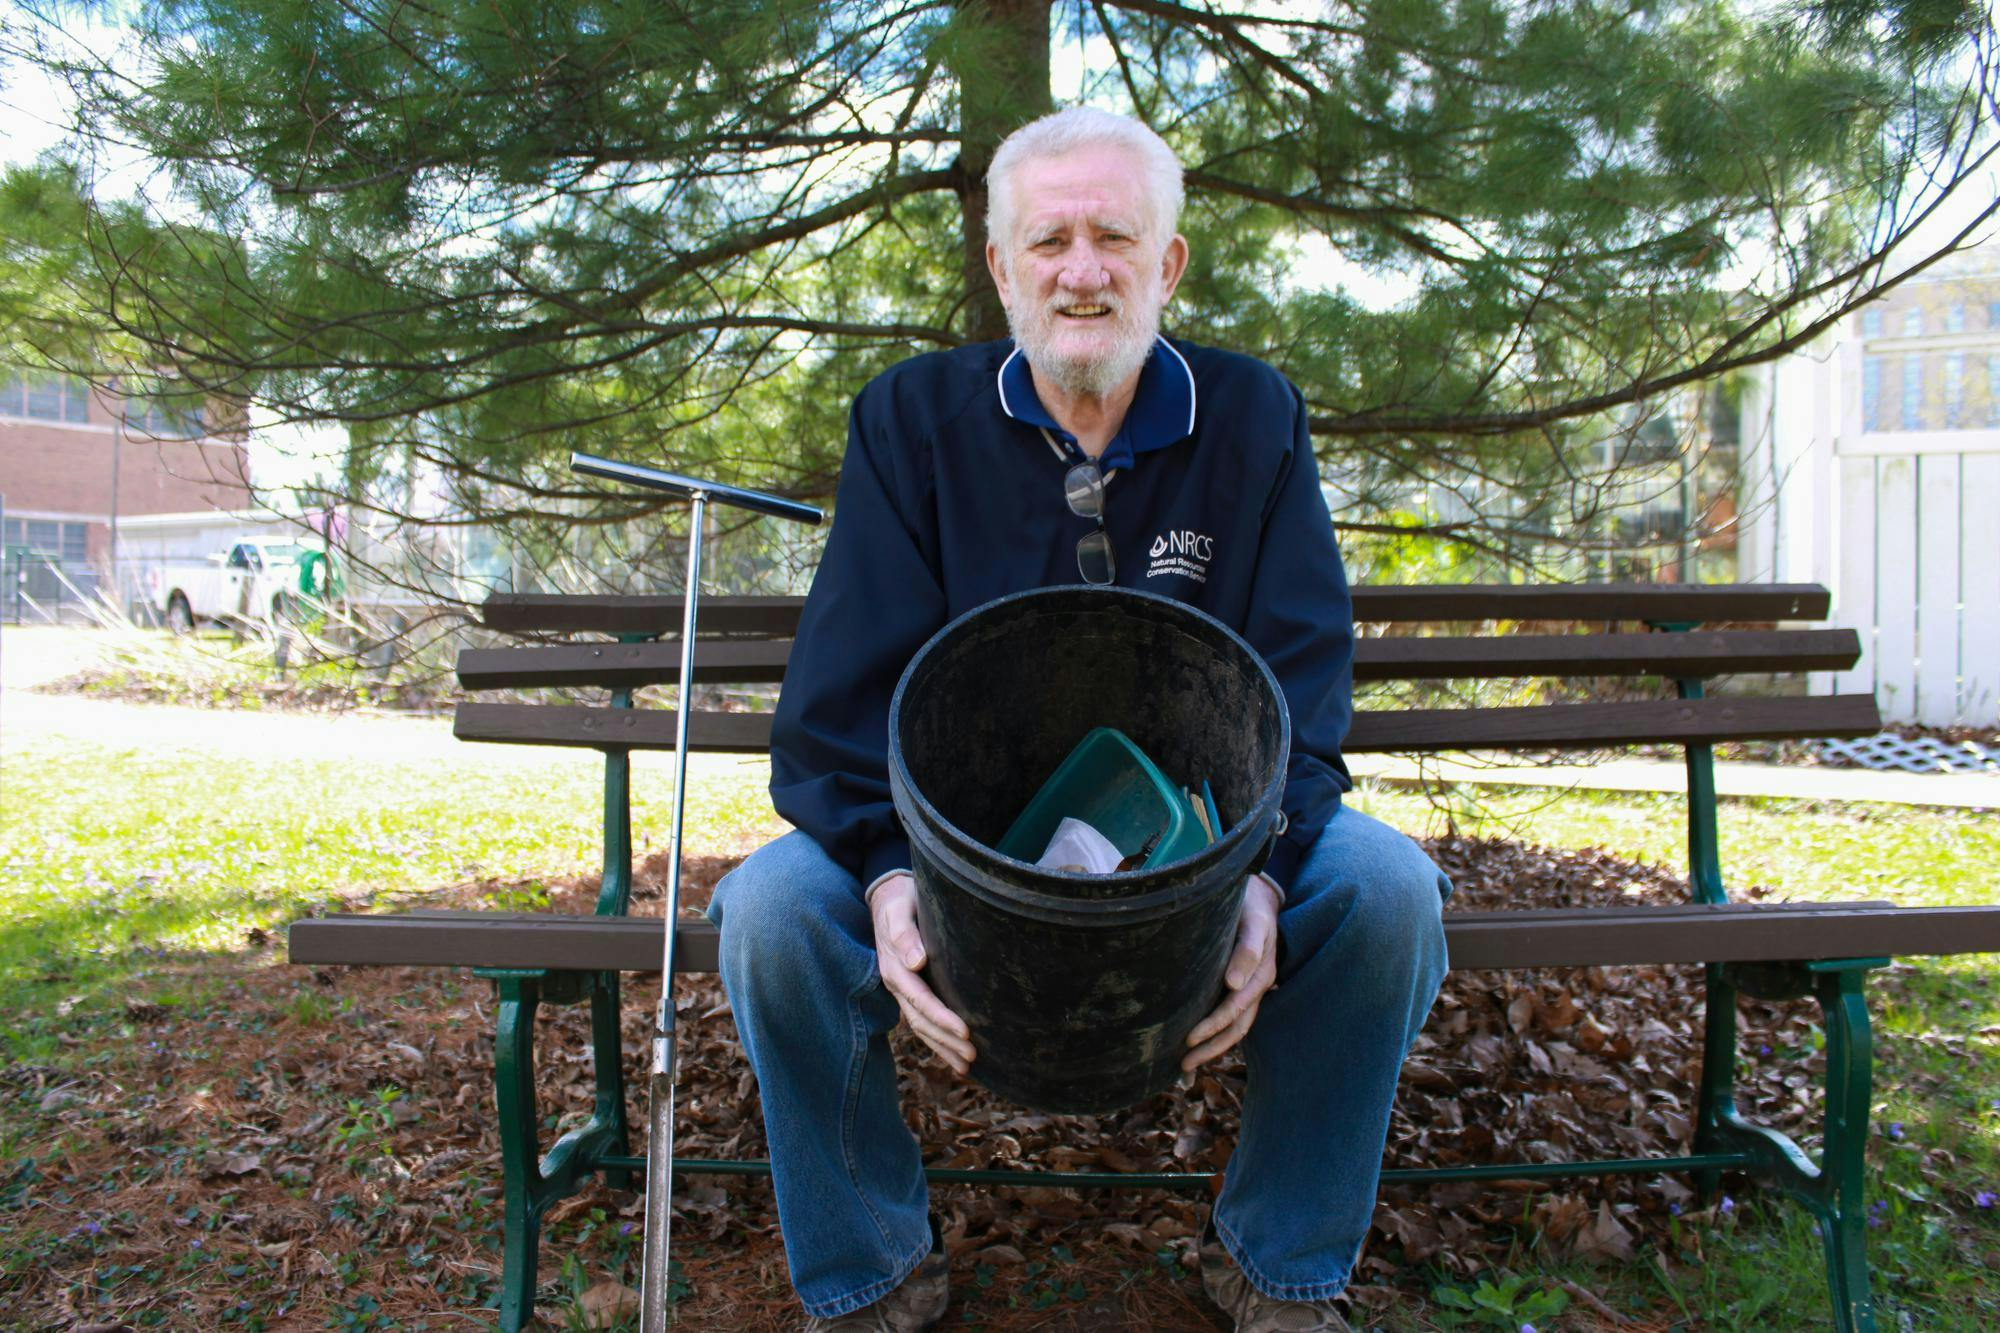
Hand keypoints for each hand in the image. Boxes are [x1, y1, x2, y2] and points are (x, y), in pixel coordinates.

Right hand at [869, 873, 975, 1074]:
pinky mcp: (910, 991)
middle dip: (946, 1040)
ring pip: (921, 1026)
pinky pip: (921, 1021)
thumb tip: (917, 961)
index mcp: (894, 969)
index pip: (920, 999)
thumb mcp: (899, 911)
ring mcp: (902, 990)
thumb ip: (905, 934)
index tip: (965, 1031)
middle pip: (921, 1021)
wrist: (888, 897)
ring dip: (943, 1047)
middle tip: (973, 1055)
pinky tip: (954, 1053)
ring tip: (967, 1064)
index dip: (941, 1018)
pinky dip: (937, 1040)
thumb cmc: (899, 901)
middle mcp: (897, 984)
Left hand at [1182, 874, 1281, 1071]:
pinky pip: (1235, 1017)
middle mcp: (1258, 986)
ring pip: (1237, 1027)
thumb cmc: (1252, 906)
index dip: (1212, 1026)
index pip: (1235, 1009)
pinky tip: (1200, 1041)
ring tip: (1187, 1062)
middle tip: (1182, 1064)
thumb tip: (1233, 985)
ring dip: (1214, 1047)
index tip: (1188, 1038)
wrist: (1261, 895)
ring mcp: (1252, 988)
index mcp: (1261, 973)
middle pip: (1237, 1027)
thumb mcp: (1253, 923)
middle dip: (1211, 1047)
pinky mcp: (1244, 986)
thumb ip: (1247, 950)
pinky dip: (1218, 1033)